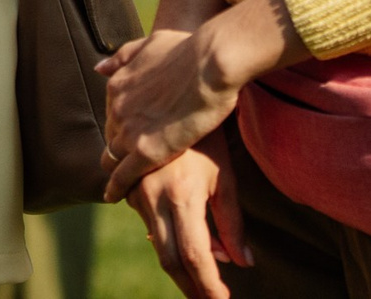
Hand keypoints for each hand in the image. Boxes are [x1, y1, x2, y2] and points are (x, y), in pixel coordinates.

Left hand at [99, 0, 305, 195]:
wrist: (210, 62)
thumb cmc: (189, 49)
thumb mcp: (150, 44)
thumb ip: (124, 57)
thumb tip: (99, 68)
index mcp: (117, 84)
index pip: (112, 114)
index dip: (120, 127)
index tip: (128, 136)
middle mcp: (117, 107)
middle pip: (111, 136)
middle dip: (117, 149)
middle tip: (124, 164)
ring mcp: (130, 130)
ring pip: (113, 157)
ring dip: (116, 169)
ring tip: (119, 185)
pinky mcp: (147, 151)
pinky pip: (124, 175)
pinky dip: (117, 186)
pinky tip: (114, 197)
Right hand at [132, 134, 247, 298]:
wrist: (177, 92)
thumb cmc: (209, 135)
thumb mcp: (226, 178)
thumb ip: (232, 223)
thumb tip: (243, 262)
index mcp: (181, 195)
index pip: (195, 256)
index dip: (209, 285)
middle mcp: (152, 196)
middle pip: (169, 259)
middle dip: (191, 286)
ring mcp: (135, 191)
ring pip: (156, 242)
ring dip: (181, 261)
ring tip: (206, 269)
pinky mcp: (127, 186)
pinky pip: (146, 222)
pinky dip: (166, 237)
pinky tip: (184, 237)